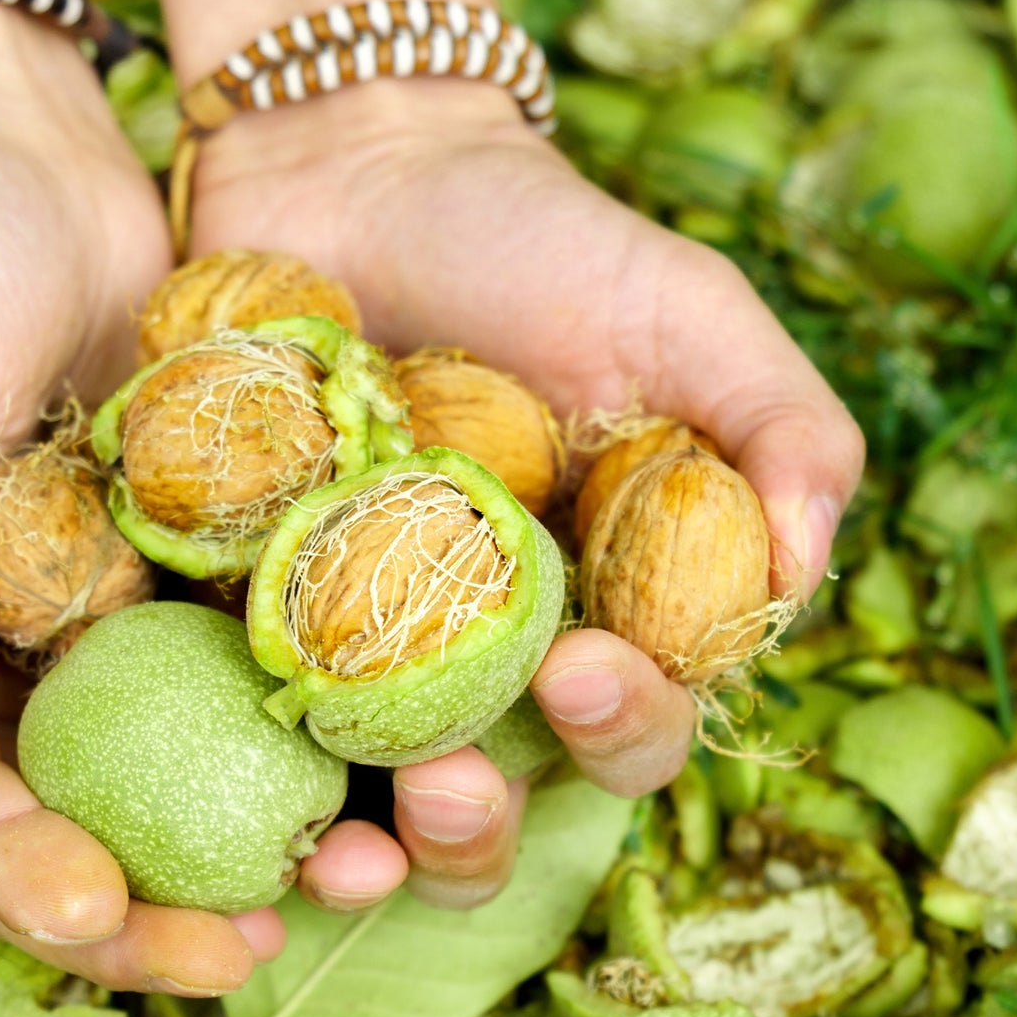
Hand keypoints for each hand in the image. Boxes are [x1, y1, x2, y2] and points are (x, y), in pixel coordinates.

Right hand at [0, 7, 282, 994]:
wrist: (28, 157)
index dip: (19, 875)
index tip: (100, 917)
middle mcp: (21, 649)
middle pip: (84, 816)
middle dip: (156, 902)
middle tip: (242, 950)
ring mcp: (123, 612)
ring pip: (192, 762)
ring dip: (264, 831)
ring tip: (350, 873)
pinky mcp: (208, 559)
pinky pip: (261, 653)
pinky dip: (318, 711)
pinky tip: (393, 751)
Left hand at [188, 80, 864, 911]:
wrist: (353, 171)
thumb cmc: (535, 240)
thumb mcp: (685, 312)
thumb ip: (780, 428)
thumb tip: (800, 570)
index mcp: (598, 608)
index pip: (633, 721)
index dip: (625, 728)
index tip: (589, 670)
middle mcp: (477, 653)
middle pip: (497, 799)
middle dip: (479, 826)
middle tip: (448, 785)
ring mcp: (352, 642)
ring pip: (362, 798)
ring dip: (365, 845)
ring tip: (347, 834)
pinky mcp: (244, 612)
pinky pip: (238, 714)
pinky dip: (234, 762)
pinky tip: (216, 771)